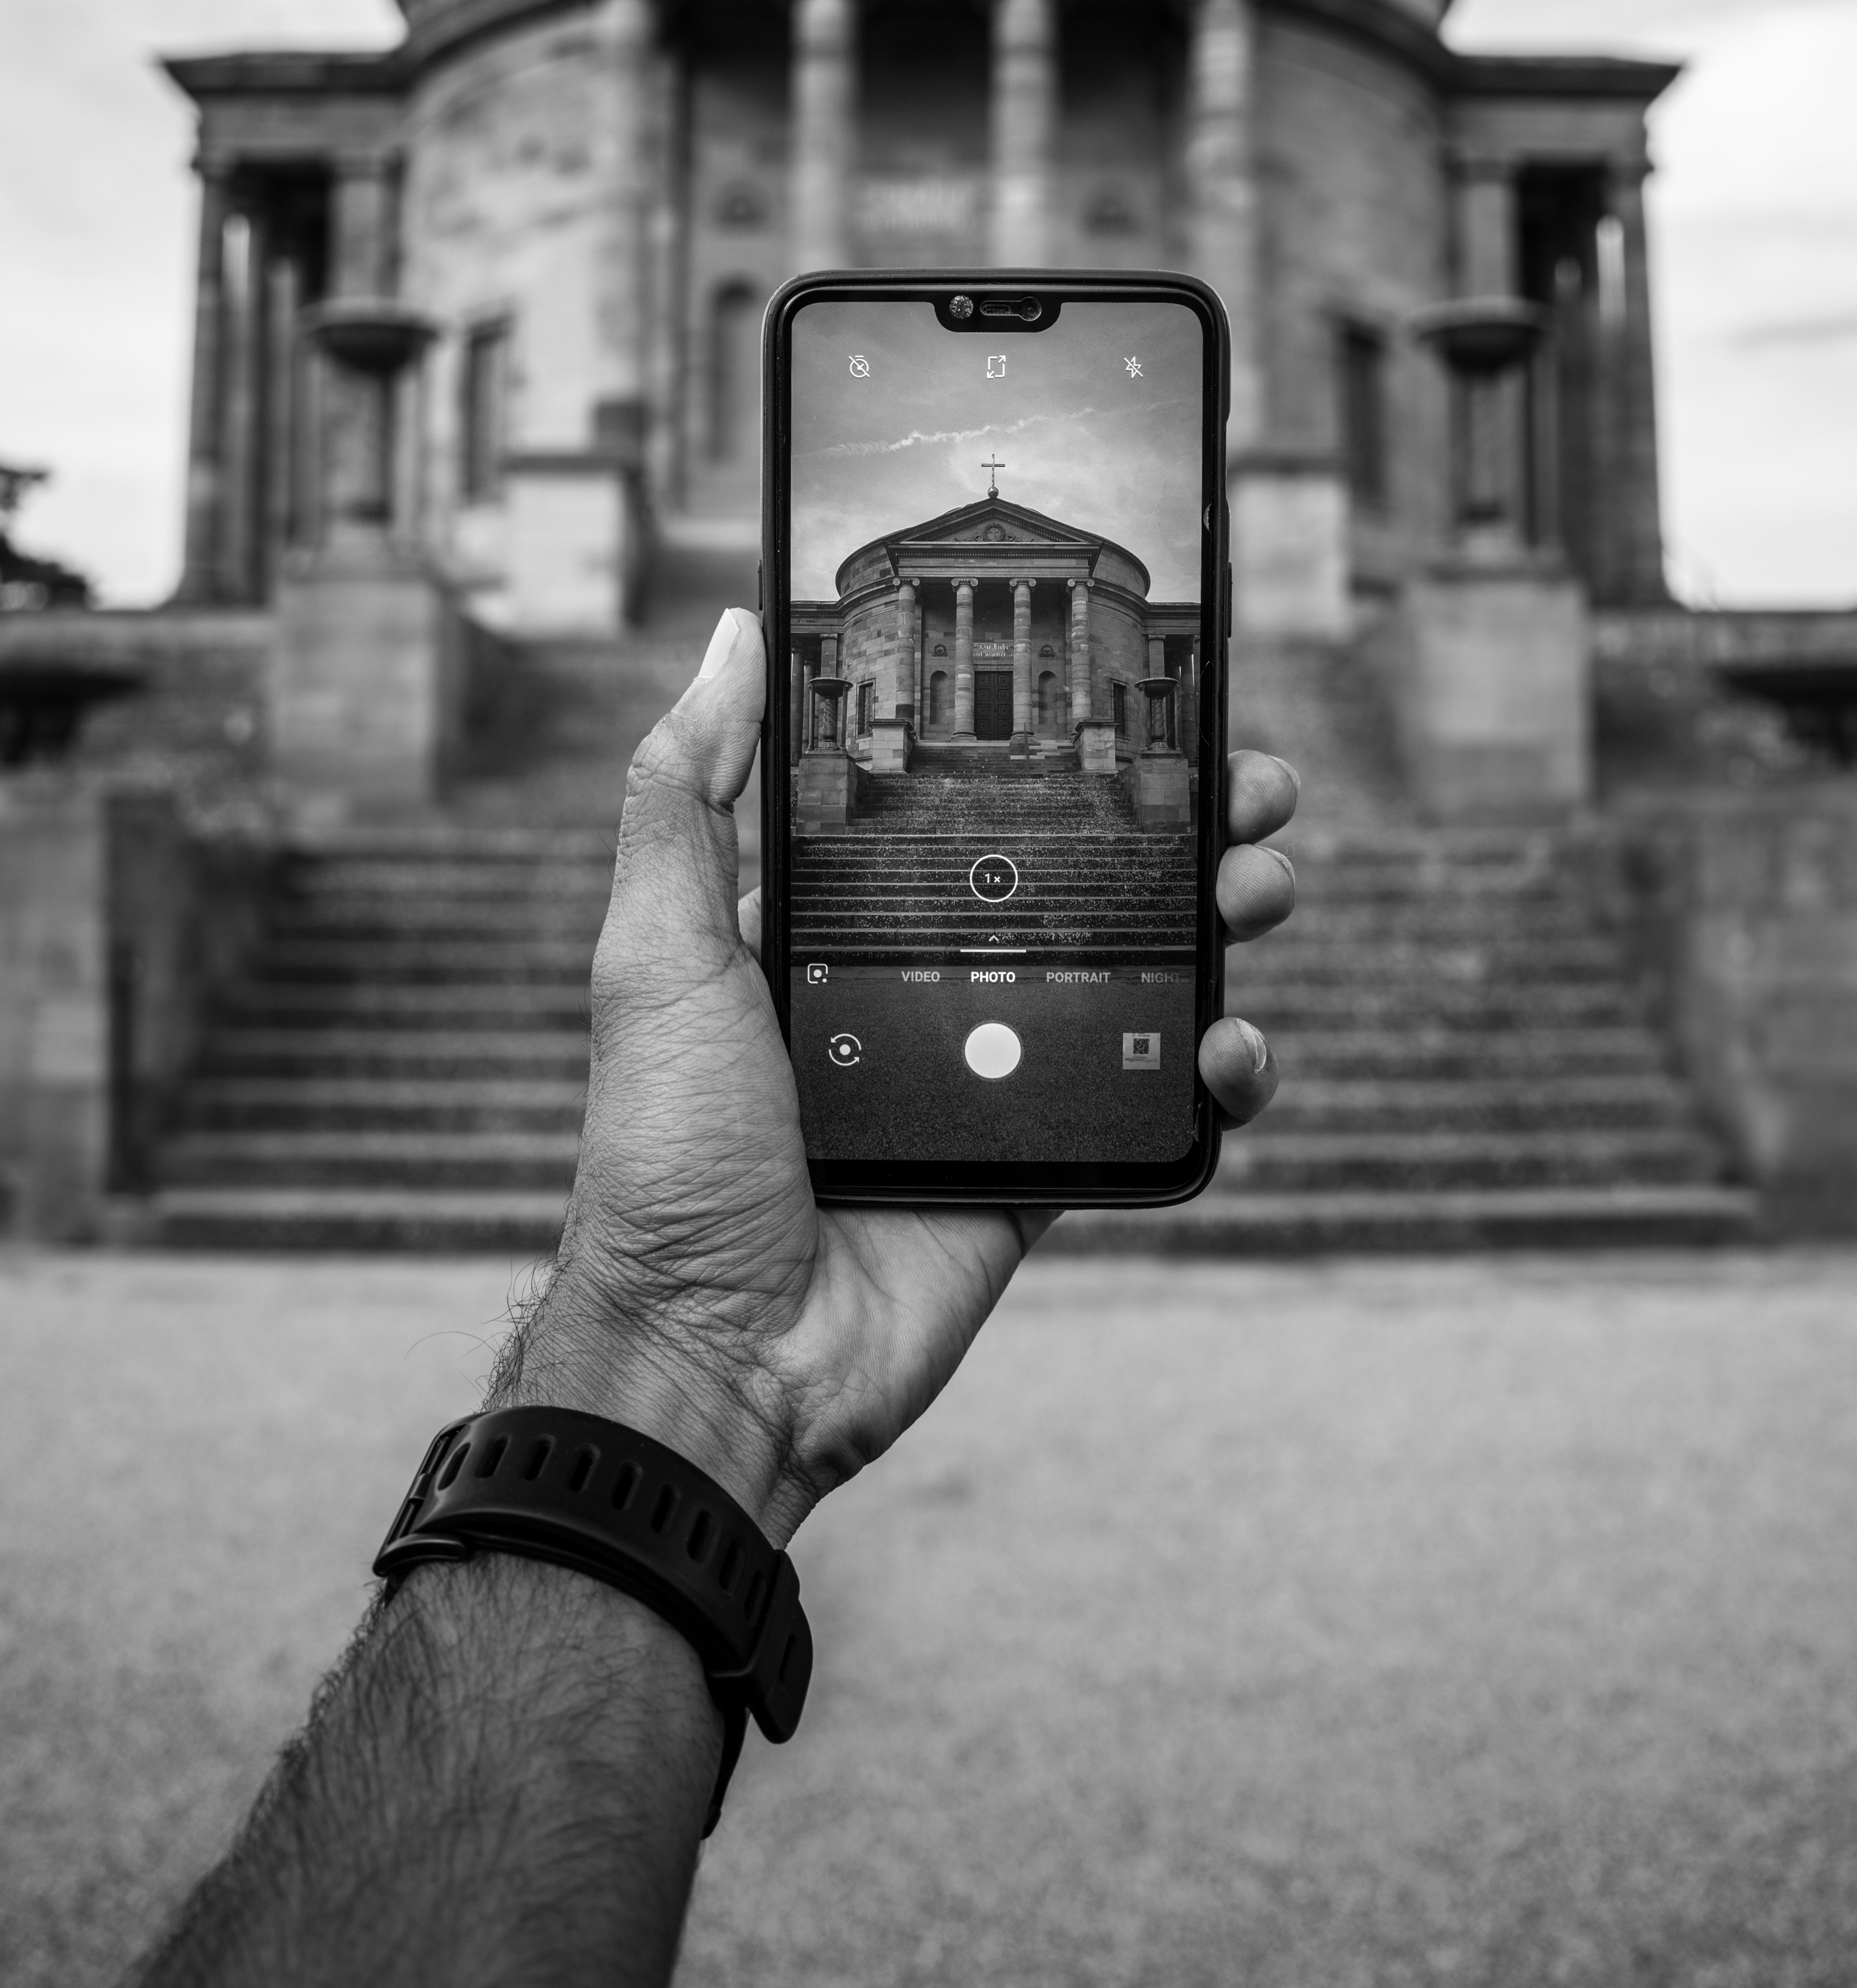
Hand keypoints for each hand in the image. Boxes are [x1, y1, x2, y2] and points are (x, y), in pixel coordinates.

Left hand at [495, 610, 1298, 1546]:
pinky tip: (1233, 1039)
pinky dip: (1215, 1065)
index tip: (1131, 683)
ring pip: (1138, 970)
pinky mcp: (1042, 1161)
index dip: (1050, 740)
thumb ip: (688, 797)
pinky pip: (1152, 1099)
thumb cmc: (667, 1154)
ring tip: (1262, 885)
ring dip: (1220, 919)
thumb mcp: (652, 954)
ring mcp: (994, 1071)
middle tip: (1247, 784)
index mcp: (839, 920)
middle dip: (1179, 818)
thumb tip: (733, 635)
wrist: (716, 1353)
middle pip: (1082, 871)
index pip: (965, 799)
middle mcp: (925, 979)